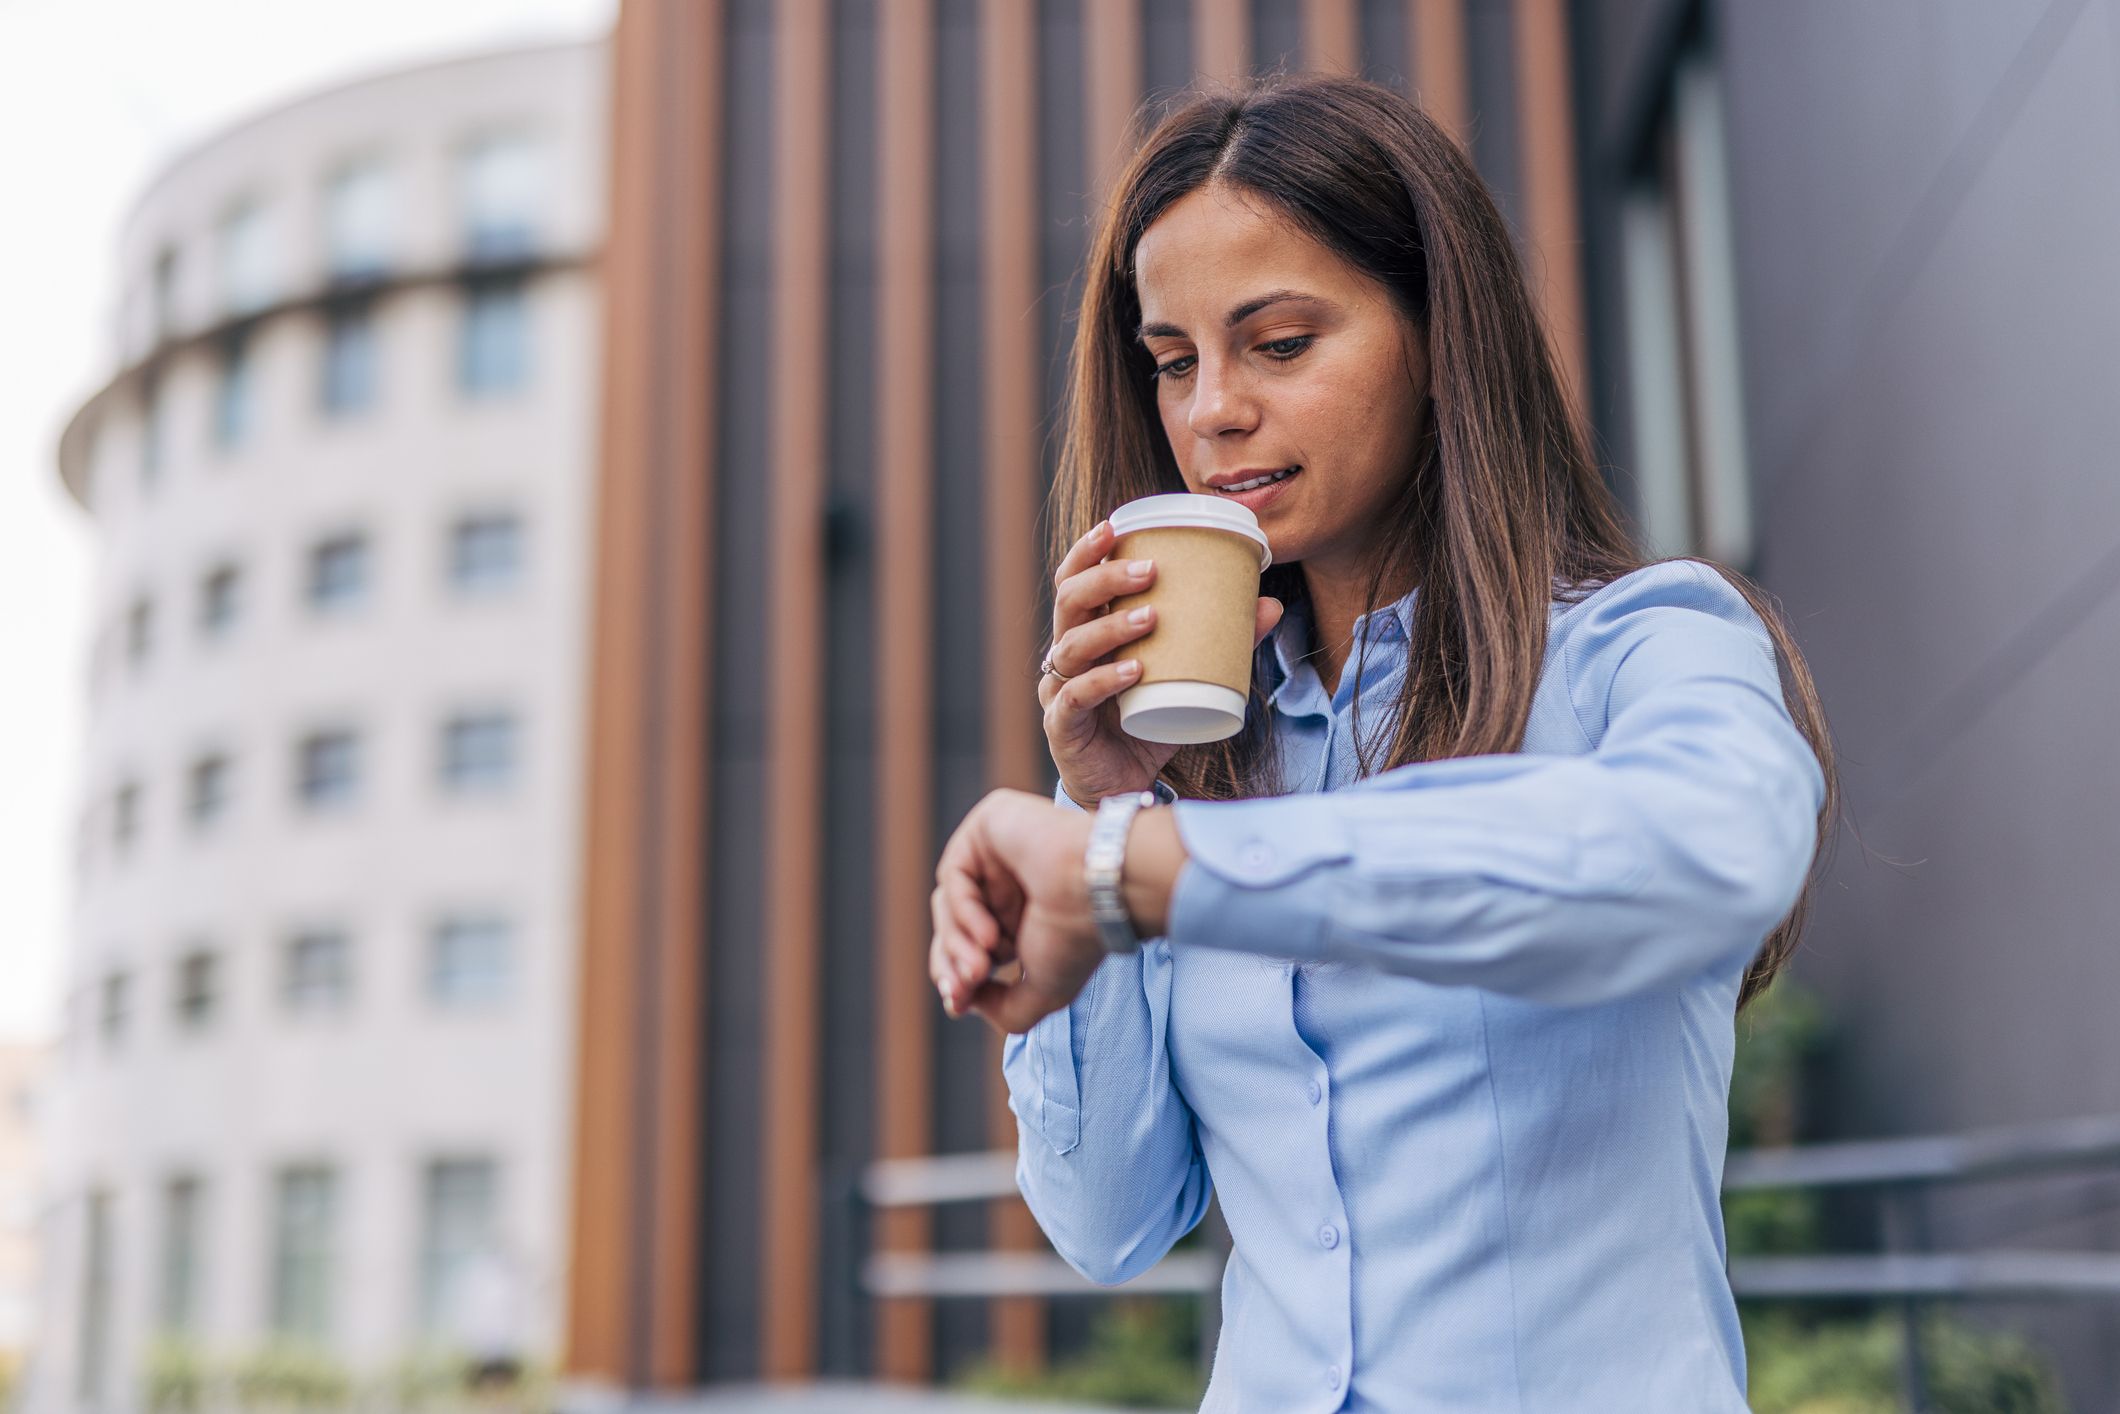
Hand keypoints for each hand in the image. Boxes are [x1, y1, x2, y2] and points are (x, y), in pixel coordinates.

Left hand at [929, 788, 1105, 1033]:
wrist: (1105, 892)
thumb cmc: (1080, 937)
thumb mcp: (1044, 991)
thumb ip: (1005, 1010)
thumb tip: (963, 1002)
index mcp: (1020, 916)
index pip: (966, 945)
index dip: (954, 976)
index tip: (958, 1002)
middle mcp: (1007, 883)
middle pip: (950, 925)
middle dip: (951, 962)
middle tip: (963, 989)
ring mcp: (997, 852)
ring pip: (948, 904)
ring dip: (956, 943)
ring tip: (980, 969)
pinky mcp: (988, 824)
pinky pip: (954, 874)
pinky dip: (962, 911)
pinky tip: (989, 936)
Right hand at [1042, 518, 1282, 805]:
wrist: (1123, 787)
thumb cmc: (1146, 722)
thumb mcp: (1185, 677)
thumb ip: (1222, 643)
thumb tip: (1269, 605)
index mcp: (1085, 632)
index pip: (1073, 581)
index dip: (1087, 551)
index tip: (1116, 525)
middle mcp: (1064, 655)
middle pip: (1068, 602)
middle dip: (1104, 578)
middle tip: (1149, 570)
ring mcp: (1057, 691)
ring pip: (1072, 646)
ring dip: (1112, 626)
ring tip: (1153, 616)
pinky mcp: (1062, 727)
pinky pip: (1076, 697)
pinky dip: (1104, 680)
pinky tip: (1135, 670)